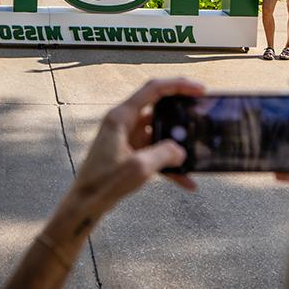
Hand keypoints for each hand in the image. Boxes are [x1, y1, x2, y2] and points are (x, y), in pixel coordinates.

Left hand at [69, 78, 205, 215]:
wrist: (85, 203)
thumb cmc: (104, 183)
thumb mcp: (139, 167)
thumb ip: (164, 154)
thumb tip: (181, 151)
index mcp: (121, 116)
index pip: (153, 89)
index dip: (179, 85)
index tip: (200, 89)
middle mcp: (124, 122)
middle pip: (159, 108)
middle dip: (182, 112)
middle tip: (203, 116)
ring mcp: (127, 138)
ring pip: (160, 132)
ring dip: (178, 143)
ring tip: (199, 150)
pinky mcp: (130, 153)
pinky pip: (155, 152)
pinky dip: (170, 164)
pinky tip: (187, 181)